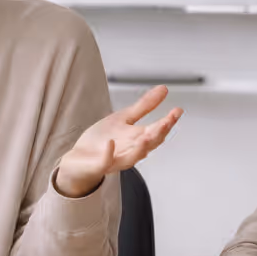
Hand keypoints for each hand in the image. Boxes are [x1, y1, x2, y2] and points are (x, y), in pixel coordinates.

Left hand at [55, 86, 182, 197]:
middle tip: (168, 121)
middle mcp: (130, 150)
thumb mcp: (123, 118)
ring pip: (133, 156)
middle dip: (159, 133)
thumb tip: (163, 90)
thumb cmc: (102, 141)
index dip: (168, 121)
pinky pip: (106, 162)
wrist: (79, 160)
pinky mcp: (100, 165)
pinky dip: (109, 154)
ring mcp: (116, 159)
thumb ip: (144, 106)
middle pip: (149, 144)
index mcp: (137, 138)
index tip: (177, 111)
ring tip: (147, 136)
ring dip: (141, 147)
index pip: (157, 130)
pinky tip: (111, 144)